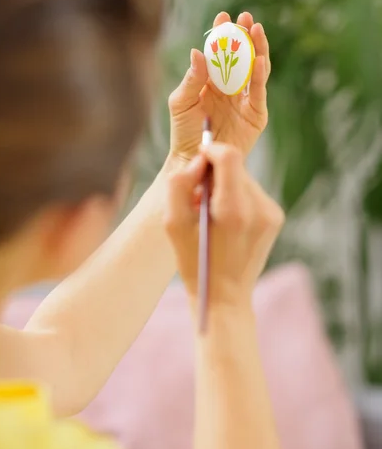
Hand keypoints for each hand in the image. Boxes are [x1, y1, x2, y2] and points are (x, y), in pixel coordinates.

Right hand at [164, 143, 283, 304]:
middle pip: (236, 166)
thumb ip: (179, 185)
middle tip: (198, 198)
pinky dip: (237, 198)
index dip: (211, 150)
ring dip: (225, 186)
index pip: (229, 156)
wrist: (225, 297)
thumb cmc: (193, 261)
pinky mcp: (276, 217)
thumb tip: (198, 162)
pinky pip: (252, 192)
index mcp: (232, 211)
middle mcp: (258, 209)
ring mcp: (271, 213)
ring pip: (244, 178)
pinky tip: (227, 222)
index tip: (198, 162)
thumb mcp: (172, 224)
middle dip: (215, 174)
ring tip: (211, 214)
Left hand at [167, 12, 269, 165]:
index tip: (223, 16)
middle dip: (244, 35)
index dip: (222, 34)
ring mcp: (244, 100)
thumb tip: (198, 52)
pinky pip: (259, 92)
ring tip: (255, 30)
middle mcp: (230, 88)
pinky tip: (258, 60)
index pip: (219, 53)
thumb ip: (191, 79)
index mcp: (211, 82)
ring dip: (257, 49)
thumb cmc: (183, 132)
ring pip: (254, 69)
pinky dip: (259, 75)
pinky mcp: (256, 115)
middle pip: (241, 56)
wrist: (195, 159)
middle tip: (245, 17)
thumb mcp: (181, 103)